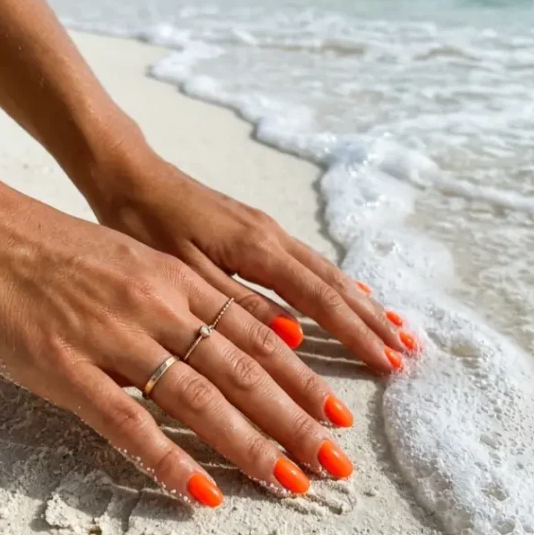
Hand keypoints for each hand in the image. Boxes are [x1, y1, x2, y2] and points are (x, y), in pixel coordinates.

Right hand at [0, 172, 360, 507]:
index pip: (258, 337)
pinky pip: (128, 422)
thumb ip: (189, 297)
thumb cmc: (50, 247)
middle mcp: (157, 305)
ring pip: (200, 398)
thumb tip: (252, 333)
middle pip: (244, 371)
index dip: (303, 379)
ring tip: (291, 482)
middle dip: (297, 421)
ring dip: (251, 445)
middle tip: (337, 465)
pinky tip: (203, 492)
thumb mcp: (133, 260)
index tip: (342, 415)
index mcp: (175, 279)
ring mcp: (113, 337)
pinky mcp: (67, 367)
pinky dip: (170, 461)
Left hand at [88, 146, 417, 372]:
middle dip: (372, 321)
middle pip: (335, 284)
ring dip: (361, 304)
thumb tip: (293, 339)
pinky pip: (308, 263)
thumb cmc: (144, 222)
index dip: (356, 333)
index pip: (320, 299)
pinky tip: (347, 297)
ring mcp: (266, 230)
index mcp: (258, 248)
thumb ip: (237, 306)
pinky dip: (335, 286)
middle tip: (407, 352)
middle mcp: (272, 237)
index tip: (387, 362)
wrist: (127, 172)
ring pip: (325, 272)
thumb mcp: (184, 272)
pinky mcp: (255, 230)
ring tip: (393, 329)